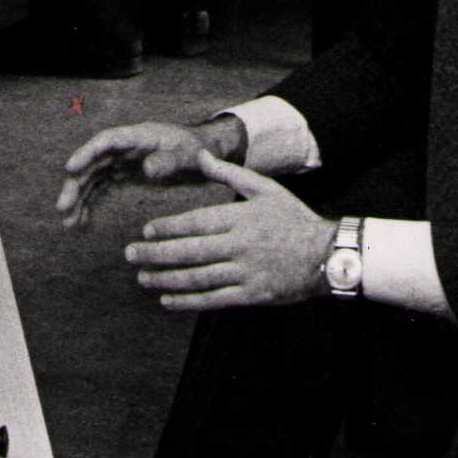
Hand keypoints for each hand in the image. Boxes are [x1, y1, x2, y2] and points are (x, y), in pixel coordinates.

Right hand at [55, 117, 238, 230]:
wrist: (205, 154)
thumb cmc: (198, 151)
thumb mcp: (189, 156)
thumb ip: (169, 161)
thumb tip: (148, 168)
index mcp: (138, 136)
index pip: (106, 141)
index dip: (86, 153)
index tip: (70, 169)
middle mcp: (124, 147)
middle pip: (93, 163)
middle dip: (76, 185)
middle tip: (62, 207)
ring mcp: (122, 161)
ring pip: (93, 179)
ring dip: (79, 199)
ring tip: (68, 223)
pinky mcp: (124, 174)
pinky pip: (102, 189)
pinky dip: (91, 204)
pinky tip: (82, 221)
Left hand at [125, 153, 336, 309]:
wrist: (327, 254)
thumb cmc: (293, 218)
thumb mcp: (265, 188)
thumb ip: (229, 173)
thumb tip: (199, 155)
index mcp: (241, 218)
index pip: (196, 223)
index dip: (168, 228)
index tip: (146, 231)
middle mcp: (240, 246)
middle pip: (190, 251)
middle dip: (156, 254)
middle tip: (130, 255)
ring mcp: (246, 272)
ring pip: (198, 278)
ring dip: (166, 278)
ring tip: (143, 278)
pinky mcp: (252, 295)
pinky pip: (214, 300)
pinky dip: (189, 301)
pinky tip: (168, 300)